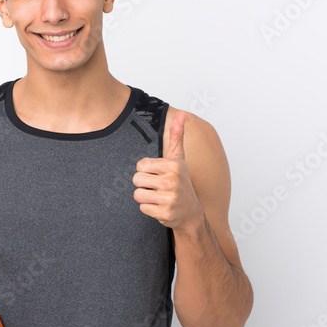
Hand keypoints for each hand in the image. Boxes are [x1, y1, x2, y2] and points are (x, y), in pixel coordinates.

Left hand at [133, 111, 203, 232]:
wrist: (191, 213)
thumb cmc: (181, 182)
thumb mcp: (179, 158)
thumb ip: (177, 135)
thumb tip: (182, 113)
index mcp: (173, 165)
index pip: (140, 165)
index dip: (146, 171)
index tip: (158, 174)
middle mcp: (171, 180)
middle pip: (136, 179)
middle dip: (144, 184)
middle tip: (157, 187)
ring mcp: (169, 198)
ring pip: (137, 194)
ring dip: (145, 197)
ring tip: (158, 197)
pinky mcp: (164, 213)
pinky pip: (142, 208)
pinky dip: (149, 209)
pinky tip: (160, 206)